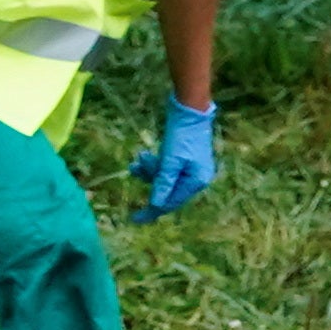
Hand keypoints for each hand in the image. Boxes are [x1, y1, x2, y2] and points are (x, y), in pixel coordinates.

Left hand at [132, 95, 217, 215]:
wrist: (190, 110)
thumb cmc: (181, 135)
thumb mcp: (170, 160)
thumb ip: (163, 183)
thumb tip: (155, 205)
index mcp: (196, 181)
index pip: (170, 202)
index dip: (151, 210)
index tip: (134, 219)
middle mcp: (196, 178)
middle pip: (166, 190)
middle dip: (149, 180)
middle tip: (134, 168)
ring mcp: (191, 169)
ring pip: (163, 179)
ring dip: (149, 170)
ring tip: (140, 158)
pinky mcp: (184, 160)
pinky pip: (165, 169)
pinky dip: (155, 165)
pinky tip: (144, 156)